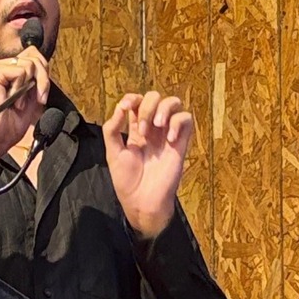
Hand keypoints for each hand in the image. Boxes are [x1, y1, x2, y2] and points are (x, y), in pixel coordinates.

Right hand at [0, 44, 50, 160]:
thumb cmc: (7, 125)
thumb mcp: (30, 98)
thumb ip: (36, 80)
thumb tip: (44, 64)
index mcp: (6, 71)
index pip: (32, 56)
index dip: (43, 73)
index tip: (42, 94)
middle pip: (34, 56)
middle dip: (43, 80)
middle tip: (38, 99)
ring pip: (30, 63)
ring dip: (29, 88)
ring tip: (18, 103)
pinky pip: (20, 71)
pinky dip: (21, 88)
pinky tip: (12, 100)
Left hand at [102, 91, 192, 238]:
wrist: (142, 201)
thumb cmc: (127, 181)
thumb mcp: (113, 153)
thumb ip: (112, 130)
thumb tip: (120, 108)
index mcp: (135, 129)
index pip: (137, 101)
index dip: (132, 98)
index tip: (125, 108)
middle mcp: (152, 129)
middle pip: (155, 97)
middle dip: (147, 106)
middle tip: (142, 129)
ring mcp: (167, 134)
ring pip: (173, 102)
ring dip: (164, 108)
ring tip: (157, 126)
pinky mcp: (181, 143)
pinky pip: (186, 119)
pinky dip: (178, 123)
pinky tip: (170, 139)